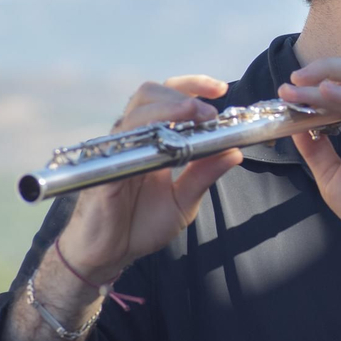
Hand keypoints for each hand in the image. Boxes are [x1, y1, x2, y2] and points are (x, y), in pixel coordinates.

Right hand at [56, 76, 242, 280]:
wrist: (108, 255)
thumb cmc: (140, 225)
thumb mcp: (183, 201)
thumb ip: (204, 175)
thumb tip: (235, 152)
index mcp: (153, 141)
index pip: (169, 98)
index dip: (192, 86)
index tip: (219, 89)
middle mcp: (133, 139)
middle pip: (150, 94)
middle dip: (182, 95)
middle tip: (209, 112)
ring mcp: (116, 151)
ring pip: (136, 111)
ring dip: (168, 107)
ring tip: (193, 115)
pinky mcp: (104, 170)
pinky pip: (120, 144)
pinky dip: (144, 137)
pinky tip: (163, 144)